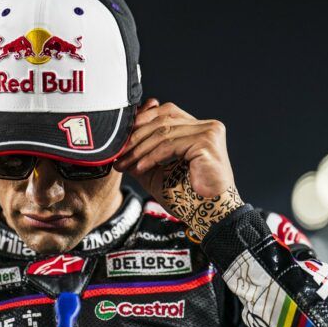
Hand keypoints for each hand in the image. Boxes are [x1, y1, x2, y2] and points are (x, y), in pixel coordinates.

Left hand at [114, 99, 243, 239]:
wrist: (208, 214)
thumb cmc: (187, 196)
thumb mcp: (157, 173)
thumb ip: (142, 155)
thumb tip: (120, 146)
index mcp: (198, 128)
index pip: (166, 112)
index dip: (142, 120)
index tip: (121, 137)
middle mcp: (206, 126)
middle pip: (163, 121)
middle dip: (136, 138)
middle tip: (118, 154)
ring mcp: (208, 132)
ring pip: (164, 133)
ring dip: (140, 149)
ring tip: (126, 163)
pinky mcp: (206, 142)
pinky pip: (170, 145)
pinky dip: (151, 156)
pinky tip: (139, 167)